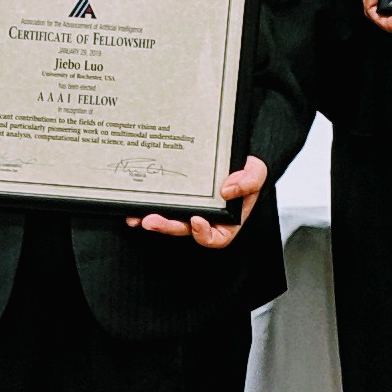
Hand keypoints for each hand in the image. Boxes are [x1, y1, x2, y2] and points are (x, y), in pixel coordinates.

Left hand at [133, 155, 267, 250]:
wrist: (232, 153)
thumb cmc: (247, 168)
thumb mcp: (257, 171)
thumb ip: (249, 180)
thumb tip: (228, 189)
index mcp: (226, 221)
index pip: (216, 238)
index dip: (204, 235)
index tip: (196, 220)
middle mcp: (205, 218)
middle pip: (186, 230)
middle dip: (168, 227)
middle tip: (152, 221)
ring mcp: (188, 209)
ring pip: (169, 221)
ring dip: (153, 221)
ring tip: (137, 217)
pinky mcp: (175, 198)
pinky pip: (161, 206)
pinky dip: (147, 207)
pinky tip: (134, 206)